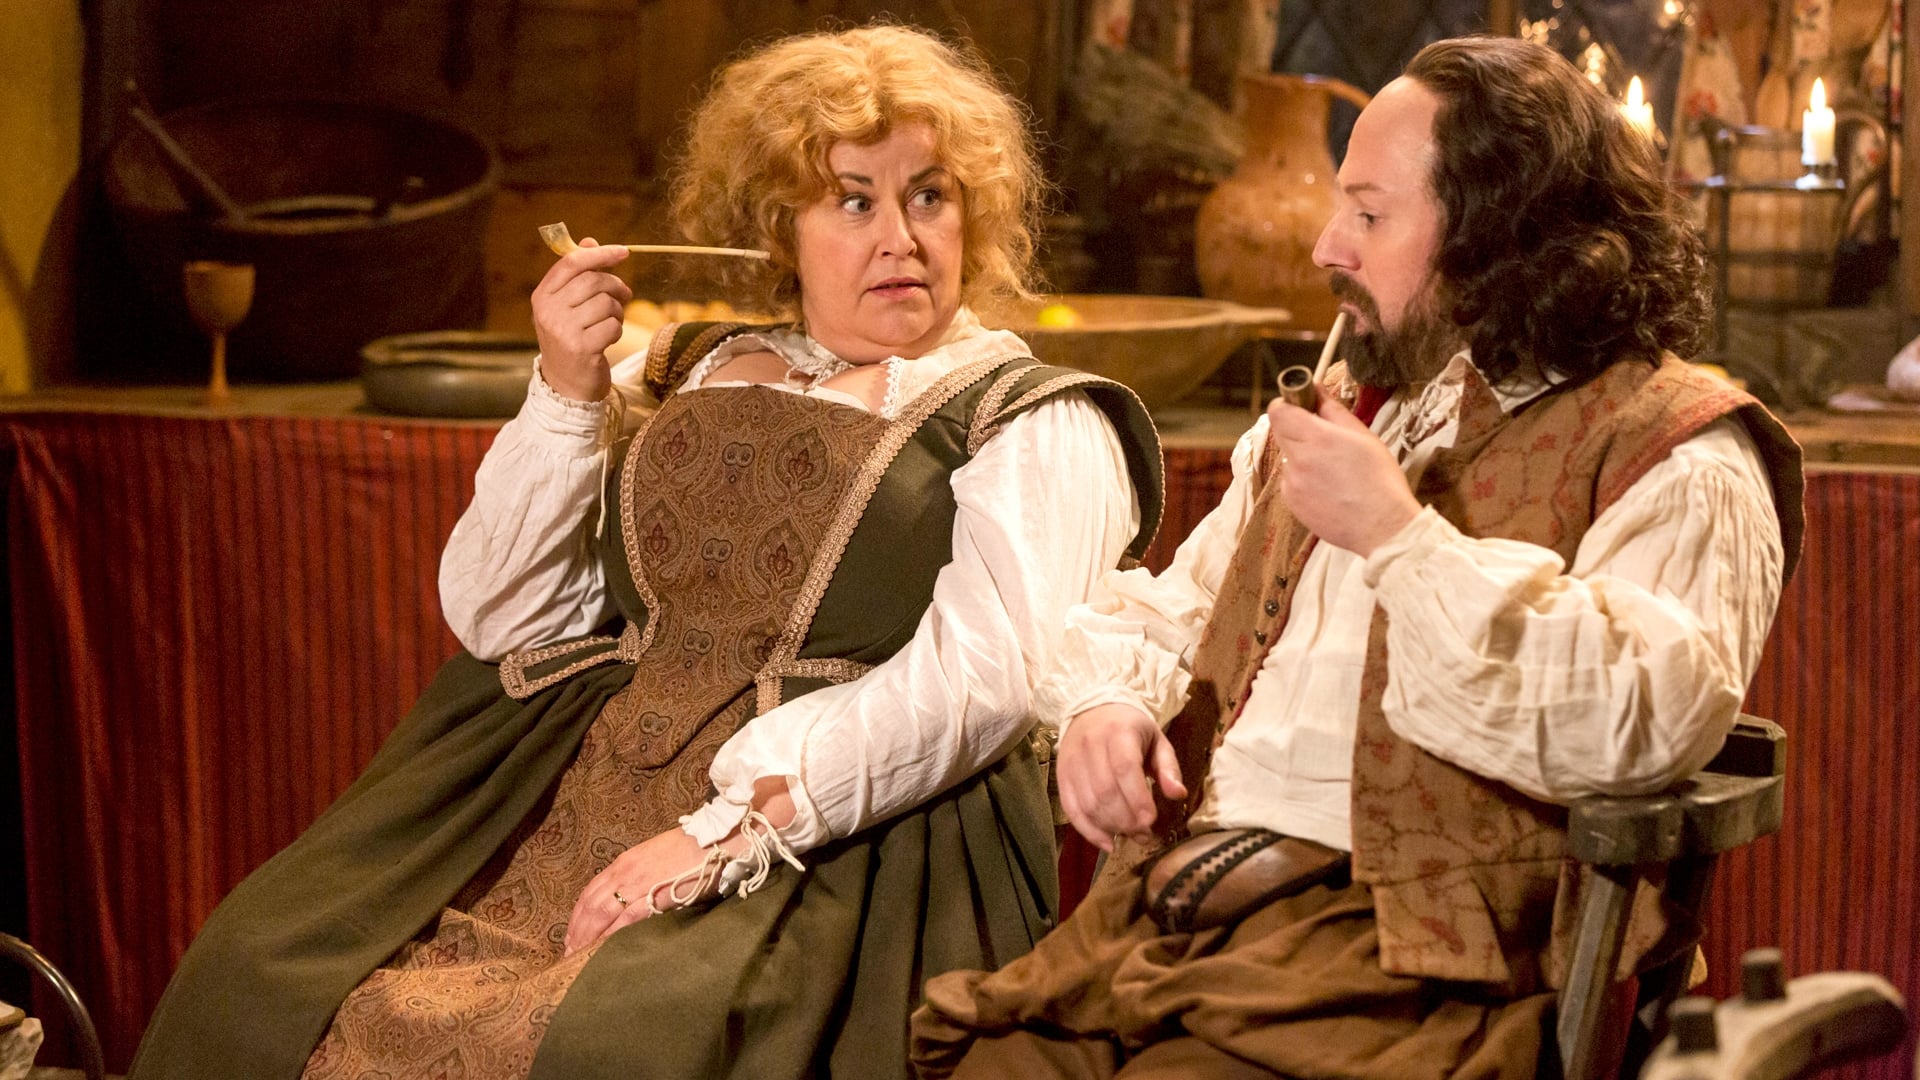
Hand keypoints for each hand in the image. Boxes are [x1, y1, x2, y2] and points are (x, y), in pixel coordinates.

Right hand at [532, 237, 631, 401]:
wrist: (566, 385)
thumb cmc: (571, 339)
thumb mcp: (568, 306)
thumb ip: (579, 275)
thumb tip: (590, 240)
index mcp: (543, 295)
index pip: (572, 263)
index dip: (600, 253)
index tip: (623, 252)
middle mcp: (549, 311)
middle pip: (594, 280)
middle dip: (616, 286)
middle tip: (624, 296)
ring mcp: (563, 330)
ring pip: (606, 303)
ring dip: (618, 312)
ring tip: (611, 322)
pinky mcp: (581, 348)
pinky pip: (612, 326)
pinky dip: (616, 331)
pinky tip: (607, 339)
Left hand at [561, 777, 798, 953]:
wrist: (717, 840)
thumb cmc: (693, 849)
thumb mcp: (657, 857)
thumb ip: (642, 876)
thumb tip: (633, 898)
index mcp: (625, 862)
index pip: (591, 890)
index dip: (579, 914)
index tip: (572, 933)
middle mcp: (625, 871)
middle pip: (590, 904)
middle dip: (577, 930)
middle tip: (568, 952)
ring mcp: (638, 884)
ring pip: (601, 913)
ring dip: (586, 937)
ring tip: (577, 956)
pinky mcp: (654, 897)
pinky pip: (624, 921)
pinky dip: (608, 937)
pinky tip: (601, 951)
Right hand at [1056, 703, 1185, 852]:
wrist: (1091, 710)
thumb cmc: (1130, 728)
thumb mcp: (1157, 740)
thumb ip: (1169, 767)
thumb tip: (1178, 795)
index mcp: (1118, 732)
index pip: (1124, 768)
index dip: (1137, 798)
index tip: (1150, 821)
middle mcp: (1090, 746)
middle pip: (1105, 791)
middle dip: (1126, 819)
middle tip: (1145, 834)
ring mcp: (1072, 762)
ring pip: (1088, 803)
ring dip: (1110, 827)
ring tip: (1130, 836)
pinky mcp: (1061, 776)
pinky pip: (1071, 809)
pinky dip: (1088, 831)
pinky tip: (1107, 843)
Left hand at [1265, 390, 1419, 556]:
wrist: (1382, 528)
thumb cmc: (1379, 480)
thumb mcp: (1363, 436)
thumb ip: (1333, 410)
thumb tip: (1316, 389)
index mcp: (1316, 439)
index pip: (1278, 411)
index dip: (1288, 405)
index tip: (1303, 407)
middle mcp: (1297, 461)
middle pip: (1281, 433)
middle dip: (1297, 430)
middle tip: (1324, 438)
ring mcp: (1291, 484)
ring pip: (1288, 459)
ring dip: (1302, 457)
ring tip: (1333, 471)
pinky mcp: (1292, 504)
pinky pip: (1291, 482)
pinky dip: (1304, 481)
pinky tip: (1329, 490)